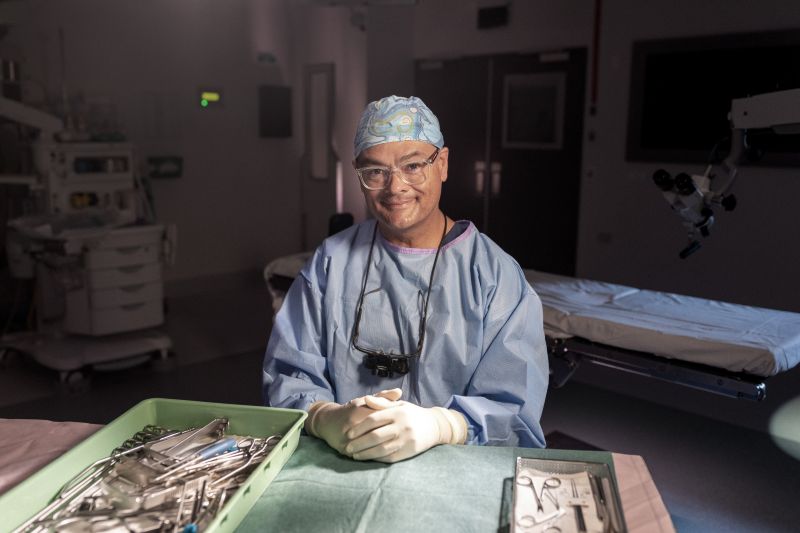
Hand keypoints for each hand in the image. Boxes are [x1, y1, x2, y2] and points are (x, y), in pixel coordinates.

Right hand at [305, 389, 401, 454]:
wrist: (327, 421)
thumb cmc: (351, 409)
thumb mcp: (365, 400)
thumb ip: (383, 397)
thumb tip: (399, 391)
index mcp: (360, 410)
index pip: (381, 417)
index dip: (394, 422)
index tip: (406, 425)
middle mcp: (353, 424)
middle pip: (376, 433)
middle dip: (391, 437)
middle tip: (406, 439)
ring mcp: (348, 438)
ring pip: (369, 446)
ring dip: (384, 448)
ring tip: (397, 448)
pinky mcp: (344, 449)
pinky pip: (361, 455)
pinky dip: (373, 456)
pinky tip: (384, 457)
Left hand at [344, 398, 465, 462]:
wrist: (435, 426)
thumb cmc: (413, 414)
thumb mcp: (399, 405)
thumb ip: (382, 402)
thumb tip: (366, 398)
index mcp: (398, 412)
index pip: (374, 420)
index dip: (359, 428)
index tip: (349, 434)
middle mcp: (402, 426)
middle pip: (375, 436)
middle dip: (359, 443)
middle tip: (347, 448)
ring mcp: (406, 440)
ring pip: (381, 449)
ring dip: (366, 454)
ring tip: (354, 456)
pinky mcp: (410, 451)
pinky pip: (390, 457)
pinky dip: (377, 459)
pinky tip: (368, 459)